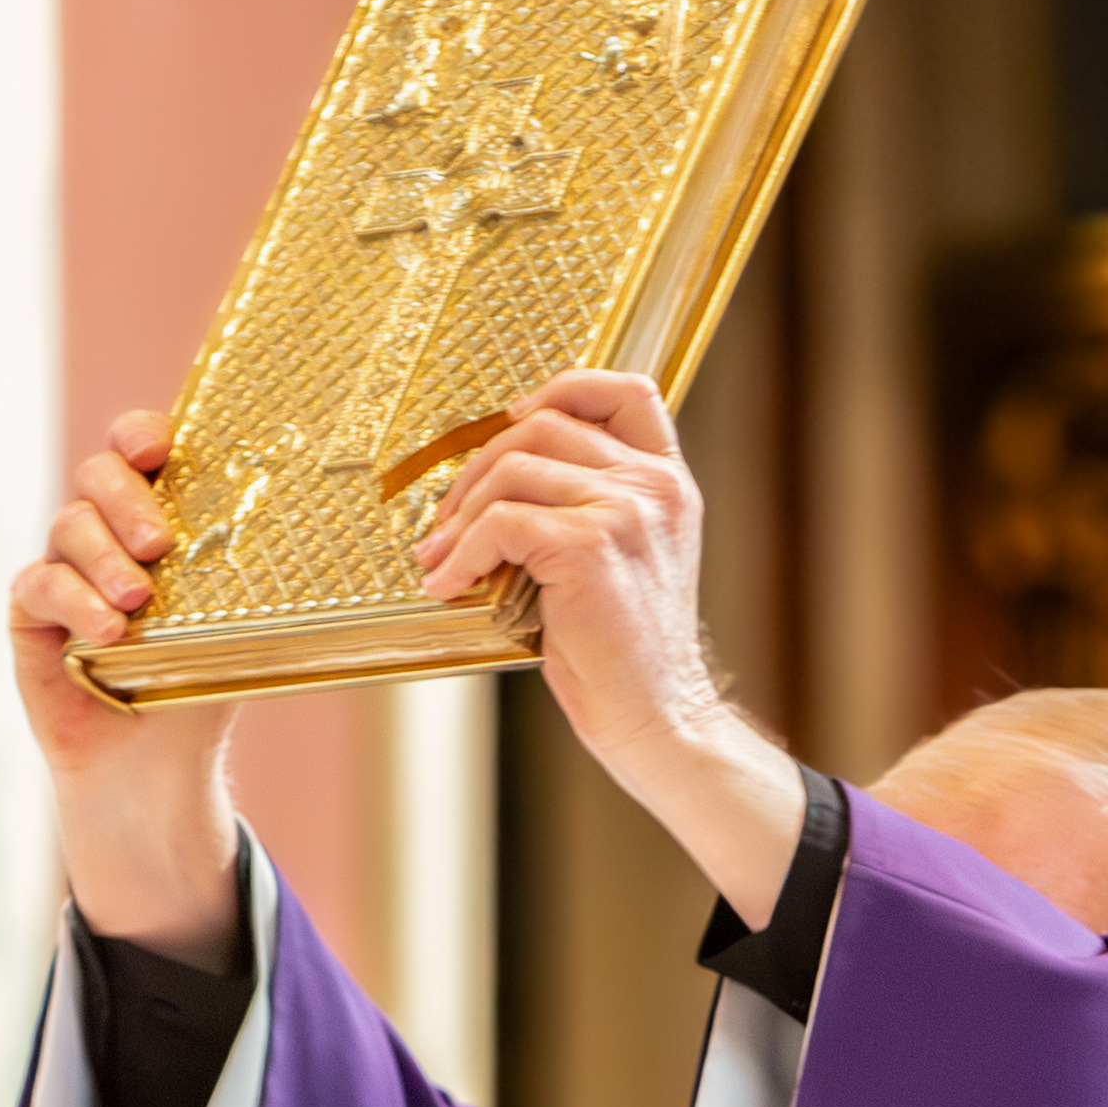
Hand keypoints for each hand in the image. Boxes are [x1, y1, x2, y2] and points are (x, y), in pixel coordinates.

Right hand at [6, 411, 244, 962]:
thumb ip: (261, 579)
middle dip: (125, 497)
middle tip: (158, 541)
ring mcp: (65, 568)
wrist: (155, 769)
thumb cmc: (200, 687)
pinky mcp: (32, 612)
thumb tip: (334, 536)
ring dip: (103, 555)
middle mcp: (106, 532)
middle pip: (96, 474)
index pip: (139, 450)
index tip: (159, 446)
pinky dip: (74, 602)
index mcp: (158, 517)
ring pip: (68, 525)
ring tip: (139, 598)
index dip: (141, 434)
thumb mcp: (241, 627)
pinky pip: (41, 583)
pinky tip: (107, 633)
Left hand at [409, 372, 804, 923]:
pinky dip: (460, 555)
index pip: (624, 391)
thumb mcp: (622, 561)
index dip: (562, 389)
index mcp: (668, 483)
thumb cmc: (625, 653)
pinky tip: (448, 585)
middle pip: (542, 426)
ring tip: (440, 558)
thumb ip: (586, 508)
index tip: (513, 424)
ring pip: (512, 470)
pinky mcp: (590, 545)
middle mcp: (654, 486)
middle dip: (478, 467)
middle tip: (446, 520)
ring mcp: (626, 511)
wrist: (656, 717)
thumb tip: (494, 478)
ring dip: (459, 516)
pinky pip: (500, 524)